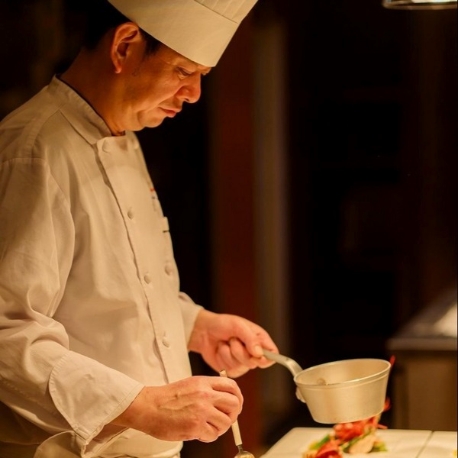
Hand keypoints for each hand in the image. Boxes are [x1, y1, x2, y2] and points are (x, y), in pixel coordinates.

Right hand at [111, 375, 242, 442]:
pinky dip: (208, 437)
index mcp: (204, 382)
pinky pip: (213, 435)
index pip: (232, 386)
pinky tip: (200, 433)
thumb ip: (208, 389)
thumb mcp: (191, 384)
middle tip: (225, 419)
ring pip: (226, 422)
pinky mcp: (196, 426)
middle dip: (233, 415)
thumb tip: (226, 400)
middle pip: (234, 404)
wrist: (149, 407)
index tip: (236, 405)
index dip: (238, 397)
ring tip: (208, 427)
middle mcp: (205, 394)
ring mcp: (201, 410)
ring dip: (219, 428)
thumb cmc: (167, 398)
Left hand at [188, 309, 277, 377]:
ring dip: (229, 353)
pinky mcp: (231, 369)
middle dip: (240, 351)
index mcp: (259, 339)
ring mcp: (242, 362)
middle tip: (232, 339)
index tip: (257, 355)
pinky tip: (220, 350)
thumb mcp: (237, 326)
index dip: (268, 358)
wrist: (204, 331)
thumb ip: (250, 339)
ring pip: (241, 366)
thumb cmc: (223, 324)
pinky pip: (230, 369)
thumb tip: (260, 354)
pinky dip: (222, 358)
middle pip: (255, 362)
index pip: (273, 354)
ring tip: (225, 342)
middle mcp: (253, 352)